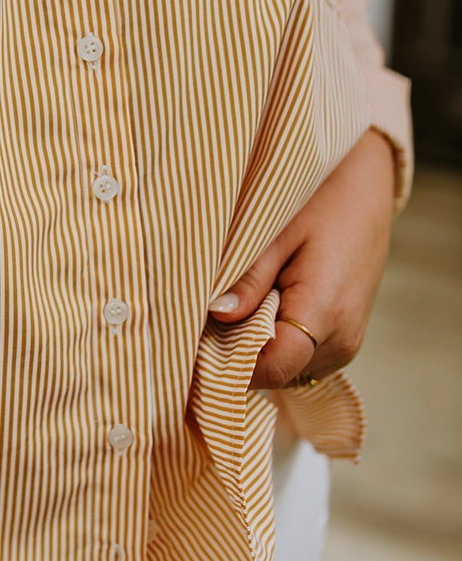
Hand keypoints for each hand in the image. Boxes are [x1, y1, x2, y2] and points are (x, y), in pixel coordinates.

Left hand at [207, 128, 396, 389]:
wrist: (366, 189)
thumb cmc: (322, 200)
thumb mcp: (277, 231)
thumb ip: (249, 278)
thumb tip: (217, 315)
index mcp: (326, 313)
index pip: (271, 368)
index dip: (229, 362)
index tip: (194, 342)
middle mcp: (342, 341)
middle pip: (273, 372)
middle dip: (235, 351)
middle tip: (206, 313)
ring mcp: (346, 345)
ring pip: (284, 367)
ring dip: (255, 345)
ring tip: (239, 300)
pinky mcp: (343, 340)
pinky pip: (299, 356)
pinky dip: (273, 338)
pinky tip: (261, 303)